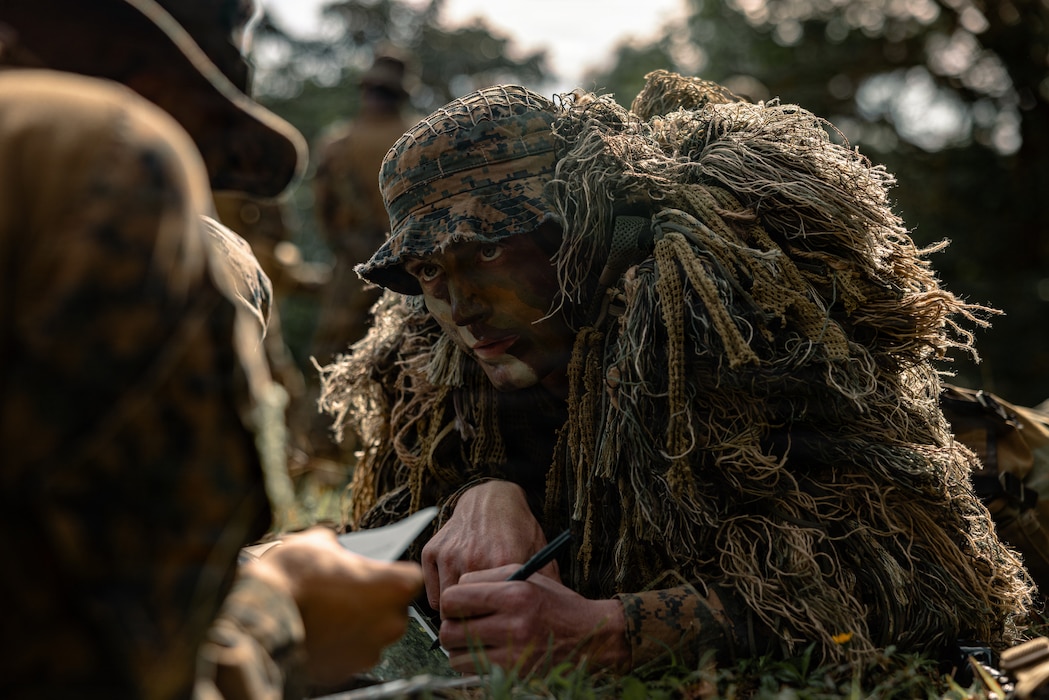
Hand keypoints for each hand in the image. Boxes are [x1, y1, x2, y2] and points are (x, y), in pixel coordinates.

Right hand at [245, 526, 422, 687]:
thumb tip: (334, 543)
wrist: (262, 617)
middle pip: (395, 609)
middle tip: (347, 591)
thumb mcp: (318, 542)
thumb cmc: (295, 576)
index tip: (376, 571)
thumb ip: (338, 543)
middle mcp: (391, 622)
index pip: (412, 577)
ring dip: (359, 624)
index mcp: (395, 587)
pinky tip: (320, 631)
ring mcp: (371, 650)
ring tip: (330, 612)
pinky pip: (351, 653)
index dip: (392, 573)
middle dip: (375, 600)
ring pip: (373, 633)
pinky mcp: (348, 671)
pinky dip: (340, 645)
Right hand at [422, 480, 555, 609]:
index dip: (494, 622)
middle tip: (480, 618)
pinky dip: (441, 595)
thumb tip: (553, 616)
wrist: (491, 498)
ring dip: (456, 607)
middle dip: (472, 619)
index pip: (492, 610)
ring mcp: (449, 554)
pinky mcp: (432, 550)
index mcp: (502, 561)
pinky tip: (457, 586)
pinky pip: (431, 591)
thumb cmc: (516, 527)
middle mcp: (472, 557)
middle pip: (465, 611)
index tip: (496, 626)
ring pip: (445, 603)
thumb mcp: (538, 551)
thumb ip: (546, 583)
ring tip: (470, 600)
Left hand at [436, 565, 628, 673]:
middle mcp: (513, 624)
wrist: (591, 637)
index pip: (455, 598)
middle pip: (450, 629)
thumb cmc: (556, 604)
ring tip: (474, 638)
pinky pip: (471, 670)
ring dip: (458, 647)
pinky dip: (470, 662)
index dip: (452, 601)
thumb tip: (456, 588)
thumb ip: (489, 577)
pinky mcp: (514, 673)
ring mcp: (513, 653)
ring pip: (455, 654)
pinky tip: (485, 652)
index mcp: (515, 594)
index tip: (458, 603)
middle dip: (451, 625)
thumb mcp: (527, 577)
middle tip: (461, 623)